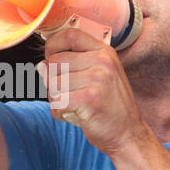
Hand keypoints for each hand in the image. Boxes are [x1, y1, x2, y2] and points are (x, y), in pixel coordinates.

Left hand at [37, 21, 151, 156]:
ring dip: (56, 100)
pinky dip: (59, 113)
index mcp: (104, 52)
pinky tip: (73, 115)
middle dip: (53, 81)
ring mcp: (98, 79)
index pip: (70, 35)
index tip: (51, 58)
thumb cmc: (110, 106)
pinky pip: (57, 102)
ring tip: (74, 106)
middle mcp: (102, 61)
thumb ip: (74, 65)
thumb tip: (41, 65)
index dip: (53, 46)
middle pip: (54, 62)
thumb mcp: (100, 76)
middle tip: (70, 94)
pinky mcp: (90, 99)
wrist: (128, 134)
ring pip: (52, 84)